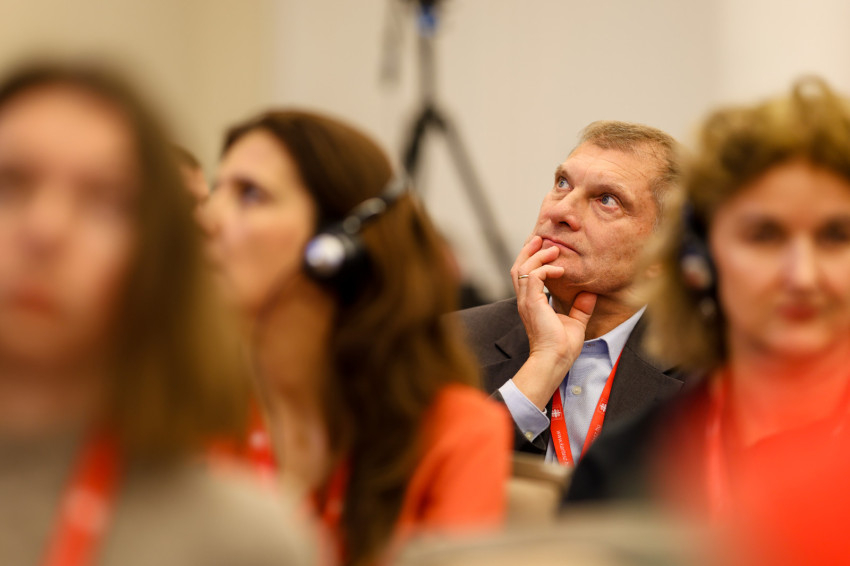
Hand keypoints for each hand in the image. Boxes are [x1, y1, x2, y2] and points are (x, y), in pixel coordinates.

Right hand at [509, 236, 596, 410]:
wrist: (555, 360)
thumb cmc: (562, 347)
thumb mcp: (575, 322)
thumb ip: (581, 307)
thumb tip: (591, 293)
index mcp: (531, 303)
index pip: (524, 274)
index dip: (532, 258)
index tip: (544, 246)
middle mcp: (525, 300)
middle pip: (518, 266)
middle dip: (529, 250)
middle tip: (542, 238)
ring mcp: (526, 301)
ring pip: (522, 267)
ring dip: (537, 255)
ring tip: (552, 248)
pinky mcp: (532, 303)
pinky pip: (533, 276)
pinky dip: (545, 268)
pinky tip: (560, 269)